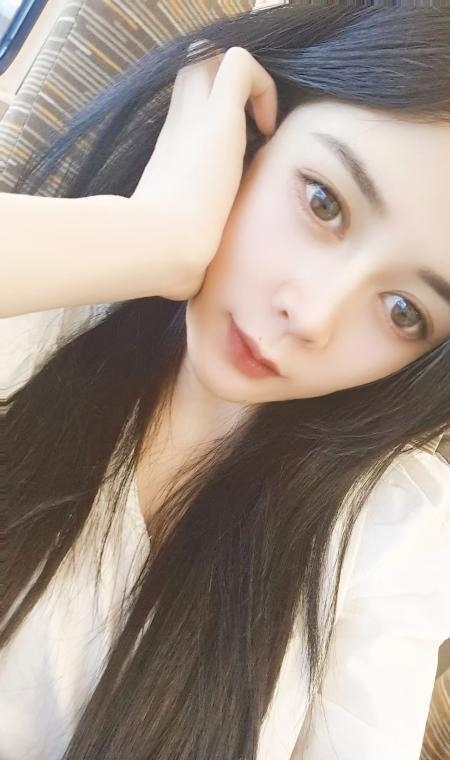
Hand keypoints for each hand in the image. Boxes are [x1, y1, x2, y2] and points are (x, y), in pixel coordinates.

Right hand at [131, 44, 277, 299]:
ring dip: (242, 80)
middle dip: (224, 86)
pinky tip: (268, 127)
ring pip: (212, 58)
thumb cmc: (167, 257)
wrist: (161, 250)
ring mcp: (197, 120)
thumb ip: (189, 244)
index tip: (238, 154)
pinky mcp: (217, 119)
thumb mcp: (180, 243)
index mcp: (174, 154)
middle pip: (196, 72)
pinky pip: (241, 65)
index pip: (190, 109)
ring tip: (260, 123)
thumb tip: (188, 282)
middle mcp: (181, 128)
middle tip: (251, 125)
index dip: (214, 114)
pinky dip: (260, 84)